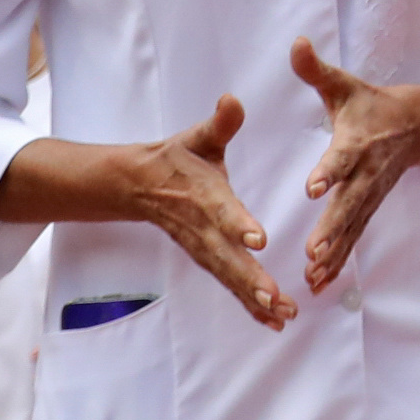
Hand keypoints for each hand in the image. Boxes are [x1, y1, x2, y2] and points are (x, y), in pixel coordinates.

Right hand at [132, 95, 288, 327]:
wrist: (136, 184)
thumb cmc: (179, 157)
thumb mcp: (198, 136)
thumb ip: (220, 122)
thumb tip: (232, 100)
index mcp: (204, 194)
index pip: (222, 210)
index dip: (238, 224)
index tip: (258, 240)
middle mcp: (202, 226)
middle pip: (226, 256)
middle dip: (251, 278)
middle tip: (276, 298)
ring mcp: (202, 247)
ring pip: (228, 276)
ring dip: (254, 297)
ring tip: (282, 315)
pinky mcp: (206, 258)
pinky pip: (228, 283)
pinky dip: (249, 303)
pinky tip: (274, 319)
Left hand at [293, 38, 419, 290]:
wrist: (419, 125)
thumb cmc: (371, 105)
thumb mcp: (345, 85)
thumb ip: (316, 70)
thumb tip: (296, 42)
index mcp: (357, 141)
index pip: (343, 158)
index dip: (329, 172)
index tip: (313, 188)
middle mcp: (367, 172)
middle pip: (350, 204)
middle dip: (332, 228)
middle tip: (313, 250)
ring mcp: (370, 194)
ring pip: (352, 227)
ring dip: (335, 253)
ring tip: (313, 274)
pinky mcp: (368, 208)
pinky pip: (353, 237)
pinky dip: (338, 261)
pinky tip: (320, 282)